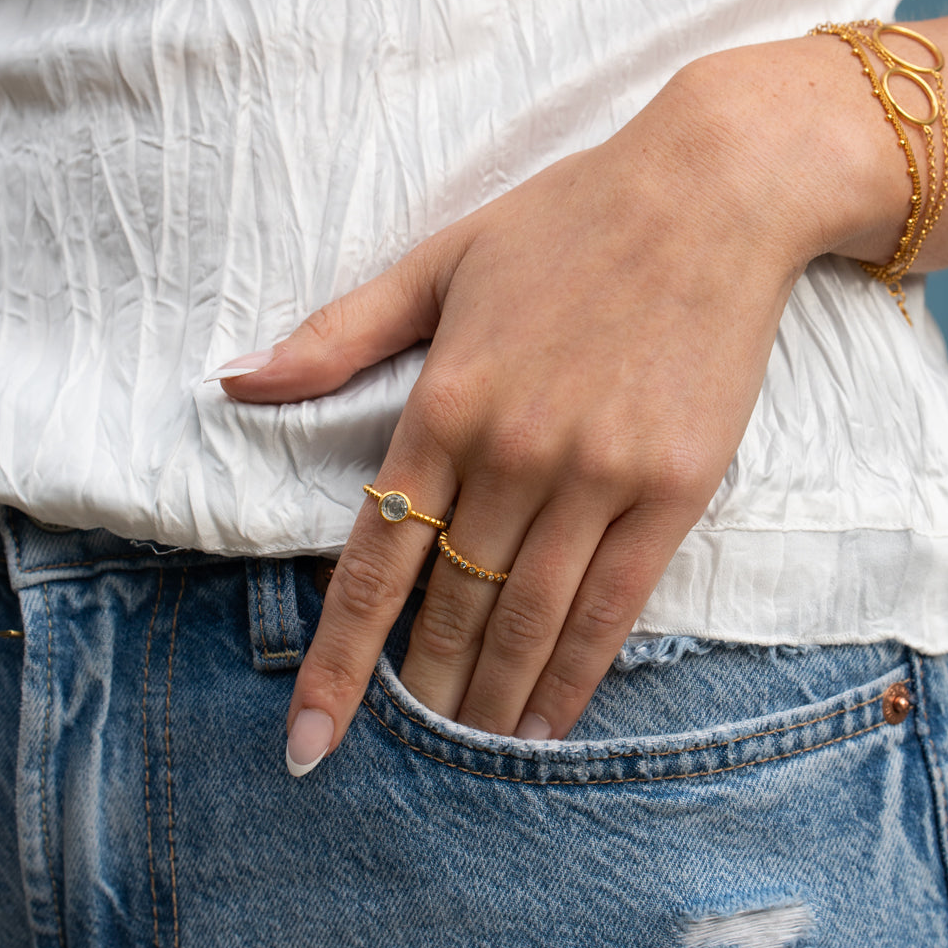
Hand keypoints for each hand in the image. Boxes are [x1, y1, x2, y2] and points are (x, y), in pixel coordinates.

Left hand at [219, 37, 908, 771]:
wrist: (712, 193)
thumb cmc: (567, 222)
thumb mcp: (436, 261)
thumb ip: (336, 336)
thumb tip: (234, 381)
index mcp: (443, 404)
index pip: (373, 564)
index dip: (337, 662)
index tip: (310, 738)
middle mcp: (512, 453)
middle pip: (451, 607)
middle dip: (421, 693)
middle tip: (401, 755)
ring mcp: (597, 476)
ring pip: (528, 619)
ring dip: (493, 699)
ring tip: (471, 754)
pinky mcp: (672, 489)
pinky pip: (614, 606)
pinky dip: (575, 673)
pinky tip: (550, 721)